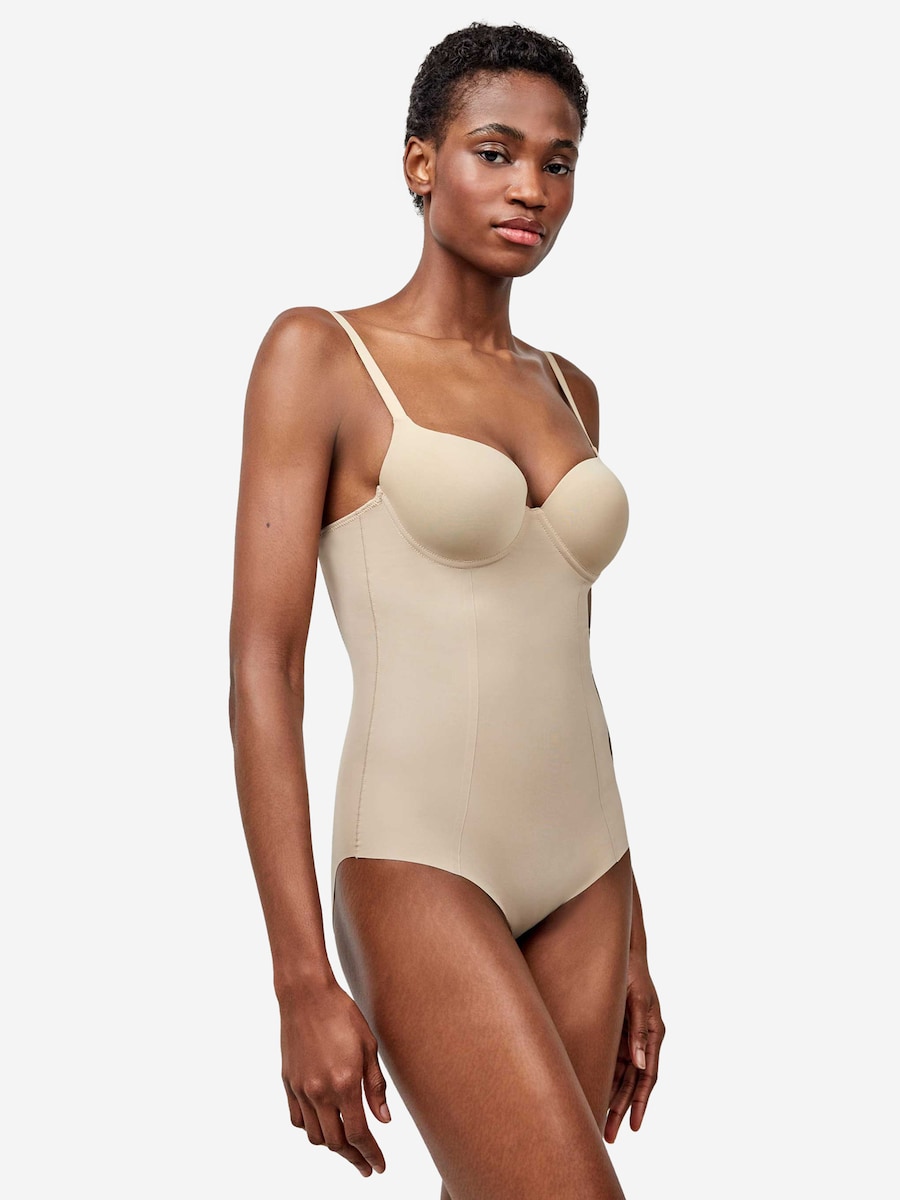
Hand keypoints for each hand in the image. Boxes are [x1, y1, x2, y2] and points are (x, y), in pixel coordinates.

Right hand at [280, 979, 390, 1176]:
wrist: (306, 995)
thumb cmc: (341, 1014)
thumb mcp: (368, 1047)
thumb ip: (375, 1087)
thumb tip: (384, 1120)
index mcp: (344, 1084)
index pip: (359, 1134)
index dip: (371, 1154)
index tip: (379, 1166)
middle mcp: (320, 1092)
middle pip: (336, 1143)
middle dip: (353, 1158)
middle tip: (365, 1165)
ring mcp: (301, 1089)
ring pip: (315, 1136)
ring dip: (332, 1146)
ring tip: (347, 1145)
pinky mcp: (288, 1083)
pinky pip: (297, 1119)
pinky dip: (311, 1129)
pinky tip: (323, 1124)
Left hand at [603, 949, 663, 1141]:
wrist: (621, 951)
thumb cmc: (631, 972)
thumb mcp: (635, 999)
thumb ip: (638, 1031)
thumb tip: (641, 1063)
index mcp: (653, 1033)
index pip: (649, 1076)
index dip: (640, 1102)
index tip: (634, 1127)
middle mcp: (643, 1039)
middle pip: (632, 1082)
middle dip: (621, 1109)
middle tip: (609, 1135)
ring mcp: (629, 1036)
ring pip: (621, 1076)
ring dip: (612, 1098)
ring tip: (600, 1123)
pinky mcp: (616, 1030)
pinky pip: (612, 1061)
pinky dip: (606, 1078)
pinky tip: (595, 1092)